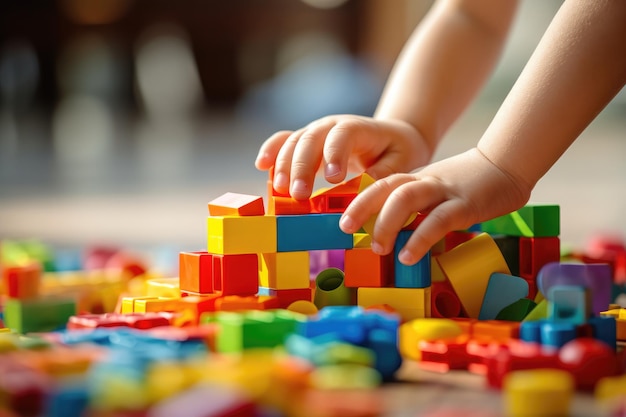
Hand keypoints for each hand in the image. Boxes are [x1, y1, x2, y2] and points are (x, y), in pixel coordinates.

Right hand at [255, 115, 431, 199]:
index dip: (335, 153)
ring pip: (294, 141)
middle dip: (302, 166)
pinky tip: (261, 165)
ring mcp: (316, 132)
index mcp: (359, 128)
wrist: (390, 137)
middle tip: (298, 194)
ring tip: (281, 191)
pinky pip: (284, 141)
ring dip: (284, 165)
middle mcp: (333, 125)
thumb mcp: (402, 161)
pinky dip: (272, 151)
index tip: (333, 179)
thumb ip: (384, 172)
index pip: (343, 134)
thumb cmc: (398, 151)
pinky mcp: (306, 143)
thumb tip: (364, 187)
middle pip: (312, 138)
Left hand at [339, 148, 532, 264]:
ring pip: (406, 198)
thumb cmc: (466, 185)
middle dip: (362, 207)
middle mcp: (424, 182)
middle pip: (386, 187)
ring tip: (379, 249)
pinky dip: (419, 239)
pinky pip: (437, 221)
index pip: (380, 185)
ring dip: (387, 223)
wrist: (506, 165)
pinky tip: (409, 257)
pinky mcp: (464, 205)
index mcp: (415, 179)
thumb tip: (392, 235)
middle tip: (348, 231)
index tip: (344, 223)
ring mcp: (443, 191)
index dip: (359, 202)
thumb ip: (415, 207)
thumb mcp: (434, 191)